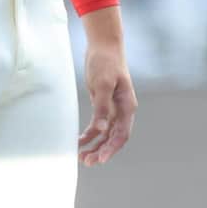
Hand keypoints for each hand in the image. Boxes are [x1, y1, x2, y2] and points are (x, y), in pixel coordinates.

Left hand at [79, 43, 136, 166]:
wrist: (103, 45)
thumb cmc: (106, 62)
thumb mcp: (103, 84)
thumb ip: (102, 107)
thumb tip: (100, 130)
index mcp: (127, 106)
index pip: (122, 134)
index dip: (112, 148)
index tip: (101, 159)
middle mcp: (122, 110)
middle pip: (114, 138)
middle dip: (102, 151)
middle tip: (87, 162)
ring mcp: (112, 108)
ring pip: (105, 134)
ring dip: (95, 146)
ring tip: (82, 157)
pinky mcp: (102, 105)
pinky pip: (97, 125)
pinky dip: (89, 135)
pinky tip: (79, 142)